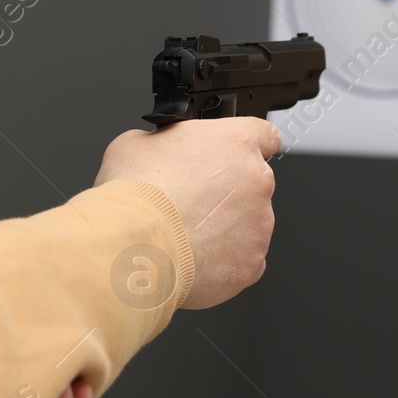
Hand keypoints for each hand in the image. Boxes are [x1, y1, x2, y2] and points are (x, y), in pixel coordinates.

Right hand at [93, 117, 279, 309]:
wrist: (134, 246)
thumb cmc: (136, 194)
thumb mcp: (137, 143)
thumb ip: (165, 142)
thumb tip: (160, 152)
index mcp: (235, 142)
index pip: (264, 134)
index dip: (246, 146)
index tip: (235, 156)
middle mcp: (256, 180)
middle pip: (253, 183)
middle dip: (227, 193)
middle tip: (191, 202)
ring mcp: (259, 225)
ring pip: (248, 225)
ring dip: (224, 227)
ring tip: (184, 233)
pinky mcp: (251, 264)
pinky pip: (241, 260)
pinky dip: (220, 260)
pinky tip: (190, 256)